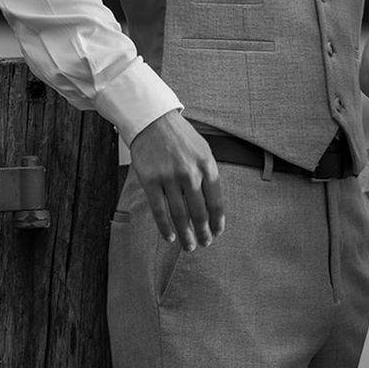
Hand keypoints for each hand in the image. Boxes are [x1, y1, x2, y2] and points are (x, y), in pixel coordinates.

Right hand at [128, 110, 224, 249]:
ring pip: (180, 214)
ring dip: (186, 234)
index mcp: (207, 165)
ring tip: (189, 246)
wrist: (154, 121)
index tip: (218, 232)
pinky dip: (165, 226)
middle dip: (203, 231)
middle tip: (205, 244)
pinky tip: (171, 237)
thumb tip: (213, 203)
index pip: (216, 200)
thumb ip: (208, 174)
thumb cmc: (181, 137)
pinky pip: (159, 210)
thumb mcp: (203, 150)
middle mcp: (190, 173)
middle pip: (199, 211)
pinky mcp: (150, 181)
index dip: (217, 219)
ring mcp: (169, 177)